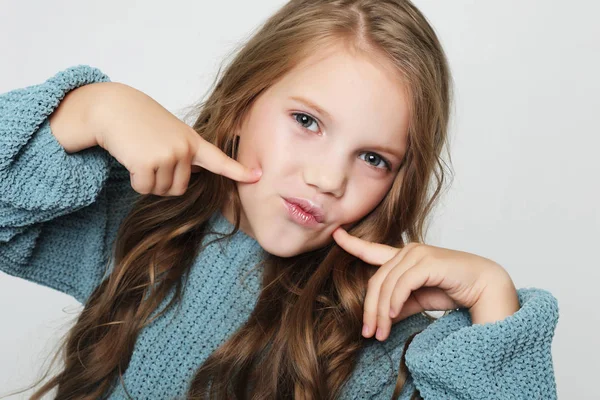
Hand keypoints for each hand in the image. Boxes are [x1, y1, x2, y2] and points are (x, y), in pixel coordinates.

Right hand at [92, 82, 260, 195]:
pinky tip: (131, 160)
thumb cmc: (140, 121)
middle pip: (179, 189)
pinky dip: (135, 181)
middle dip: (163, 182)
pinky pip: (144, 188)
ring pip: (162, 190)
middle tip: (151, 158)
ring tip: (141, 155)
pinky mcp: (148, 162)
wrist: (113, 108)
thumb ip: (185, 152)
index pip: (219, 159)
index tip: (257, 176)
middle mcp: (185, 149)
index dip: (238, 171)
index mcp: (192, 141)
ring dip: (148, 180)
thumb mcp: (170, 132)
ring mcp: (168, 155)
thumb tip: (192, 175)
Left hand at [332, 227, 519, 340]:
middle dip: (369, 309)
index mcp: (404, 257)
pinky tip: (391, 316)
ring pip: (386, 285)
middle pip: (376, 281)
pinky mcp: (427, 263)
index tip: (336, 234)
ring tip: (380, 333)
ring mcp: (417, 255)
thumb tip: (380, 317)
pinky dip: (394, 302)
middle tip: (369, 333)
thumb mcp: (418, 300)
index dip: (353, 243)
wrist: (485, 287)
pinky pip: (402, 284)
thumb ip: (398, 304)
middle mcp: (408, 252)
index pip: (373, 250)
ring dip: (380, 312)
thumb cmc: (454, 289)